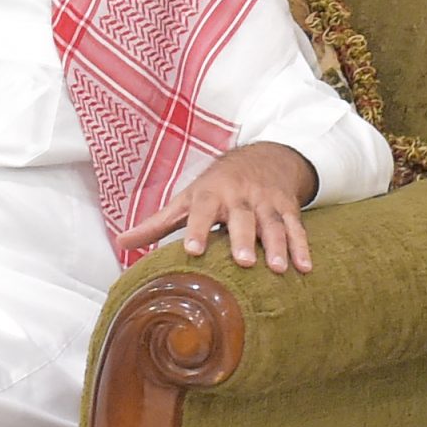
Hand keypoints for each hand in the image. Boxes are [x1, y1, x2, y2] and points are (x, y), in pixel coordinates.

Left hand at [116, 142, 321, 273]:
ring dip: (277, 245)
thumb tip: (120, 243)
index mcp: (208, 194)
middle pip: (241, 217)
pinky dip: (302, 246)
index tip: (191, 250)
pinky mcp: (288, 207)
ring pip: (272, 222)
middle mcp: (238, 196)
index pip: (199, 211)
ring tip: (278, 269)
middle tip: (244, 263)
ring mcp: (265, 201)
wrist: (262, 157)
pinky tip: (306, 268)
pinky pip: (297, 227)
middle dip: (243, 239)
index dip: (196, 230)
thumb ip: (156, 224)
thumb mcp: (185, 200)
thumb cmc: (214, 187)